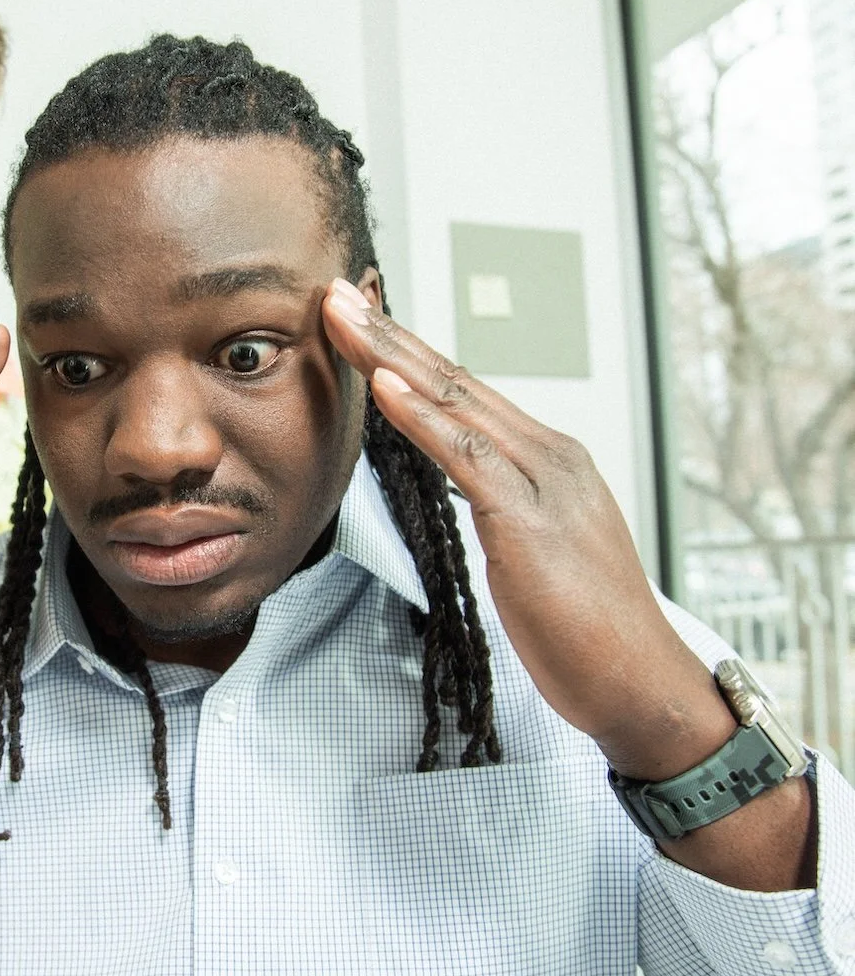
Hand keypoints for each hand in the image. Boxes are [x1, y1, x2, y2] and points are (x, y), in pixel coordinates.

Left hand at [321, 276, 731, 777]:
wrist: (639, 682)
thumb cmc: (586, 628)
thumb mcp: (533, 549)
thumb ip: (501, 504)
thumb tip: (464, 483)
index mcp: (547, 460)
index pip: (463, 392)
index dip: (406, 353)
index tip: (360, 321)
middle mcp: (549, 456)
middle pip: (452, 380)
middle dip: (388, 334)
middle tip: (335, 293)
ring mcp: (544, 484)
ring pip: (454, 403)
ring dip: (391, 357)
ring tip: (342, 318)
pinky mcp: (531, 523)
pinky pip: (466, 457)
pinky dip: (421, 418)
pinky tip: (385, 386)